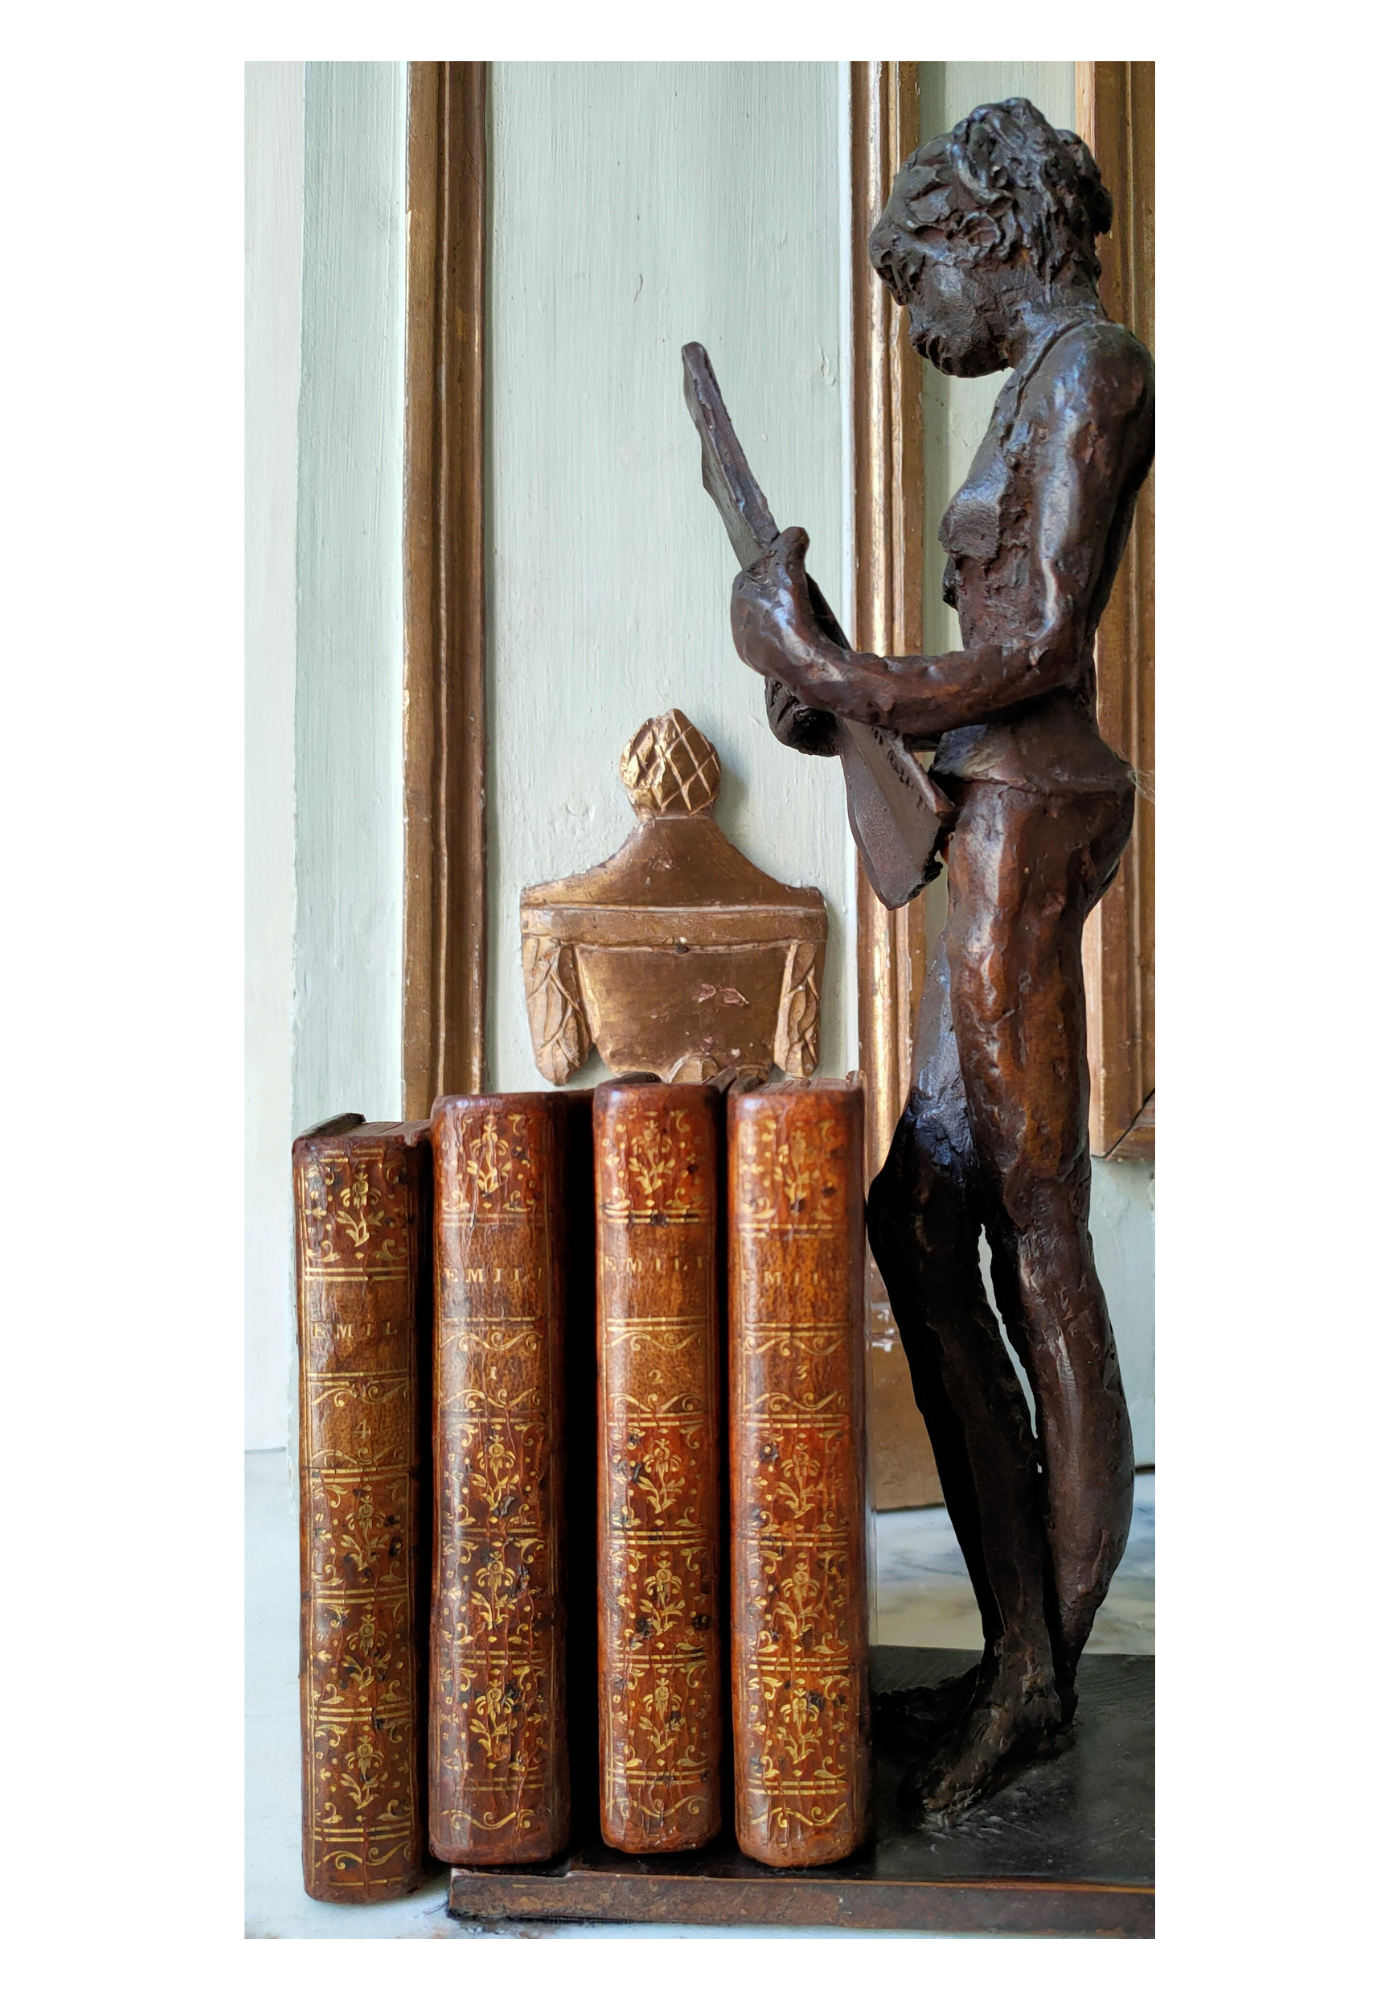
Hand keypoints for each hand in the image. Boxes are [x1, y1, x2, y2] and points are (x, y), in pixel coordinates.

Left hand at [730, 526, 817, 684]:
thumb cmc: (792, 622)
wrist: (803, 664)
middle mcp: (738, 618)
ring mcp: (747, 642)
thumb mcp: (790, 567)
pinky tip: (799, 636)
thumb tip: (795, 533)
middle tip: (801, 596)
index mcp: (740, 592)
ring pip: (767, 621)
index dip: (778, 569)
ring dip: (783, 618)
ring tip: (803, 617)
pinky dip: (786, 639)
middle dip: (781, 595)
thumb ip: (790, 543)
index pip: (757, 571)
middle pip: (763, 597)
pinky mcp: (758, 661)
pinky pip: (772, 644)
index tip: (793, 571)